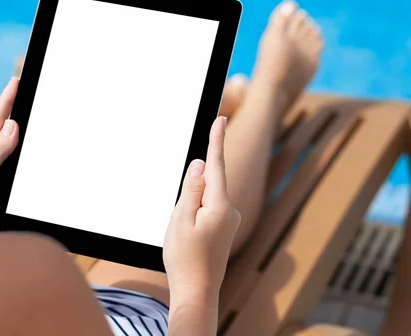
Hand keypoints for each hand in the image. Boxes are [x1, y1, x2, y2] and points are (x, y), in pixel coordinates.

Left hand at [0, 77, 19, 223]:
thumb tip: (13, 125)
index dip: (6, 101)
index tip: (16, 81)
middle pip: (1, 127)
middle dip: (12, 107)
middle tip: (22, 87)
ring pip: (7, 142)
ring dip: (16, 126)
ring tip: (23, 106)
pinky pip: (12, 158)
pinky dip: (19, 146)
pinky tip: (22, 141)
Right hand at [163, 116, 240, 303]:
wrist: (197, 292)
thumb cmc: (185, 259)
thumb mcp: (180, 219)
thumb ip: (191, 188)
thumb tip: (200, 164)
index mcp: (220, 205)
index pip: (216, 164)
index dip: (216, 139)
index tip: (221, 118)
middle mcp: (230, 211)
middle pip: (207, 183)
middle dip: (189, 192)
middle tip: (180, 225)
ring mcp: (229, 220)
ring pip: (204, 198)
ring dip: (189, 208)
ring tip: (183, 238)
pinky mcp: (224, 228)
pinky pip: (206, 210)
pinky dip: (194, 215)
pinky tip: (188, 238)